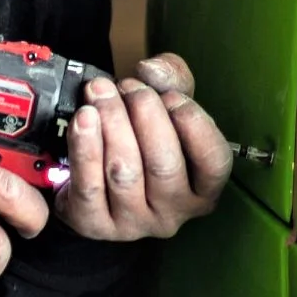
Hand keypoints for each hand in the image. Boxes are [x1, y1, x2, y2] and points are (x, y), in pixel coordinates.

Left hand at [55, 53, 232, 240]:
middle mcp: (173, 215)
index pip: (213, 163)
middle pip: (163, 164)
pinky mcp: (95, 225)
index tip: (171, 97)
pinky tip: (83, 118)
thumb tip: (151, 71)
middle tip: (129, 86)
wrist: (93, 170)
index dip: (194, 124)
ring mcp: (133, 224)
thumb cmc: (141, 136)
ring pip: (123, 172)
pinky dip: (84, 146)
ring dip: (111, 122)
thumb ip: (171, 78)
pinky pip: (89, 186)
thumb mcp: (166, 103)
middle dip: (145, 114)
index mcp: (202, 190)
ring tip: (100, 92)